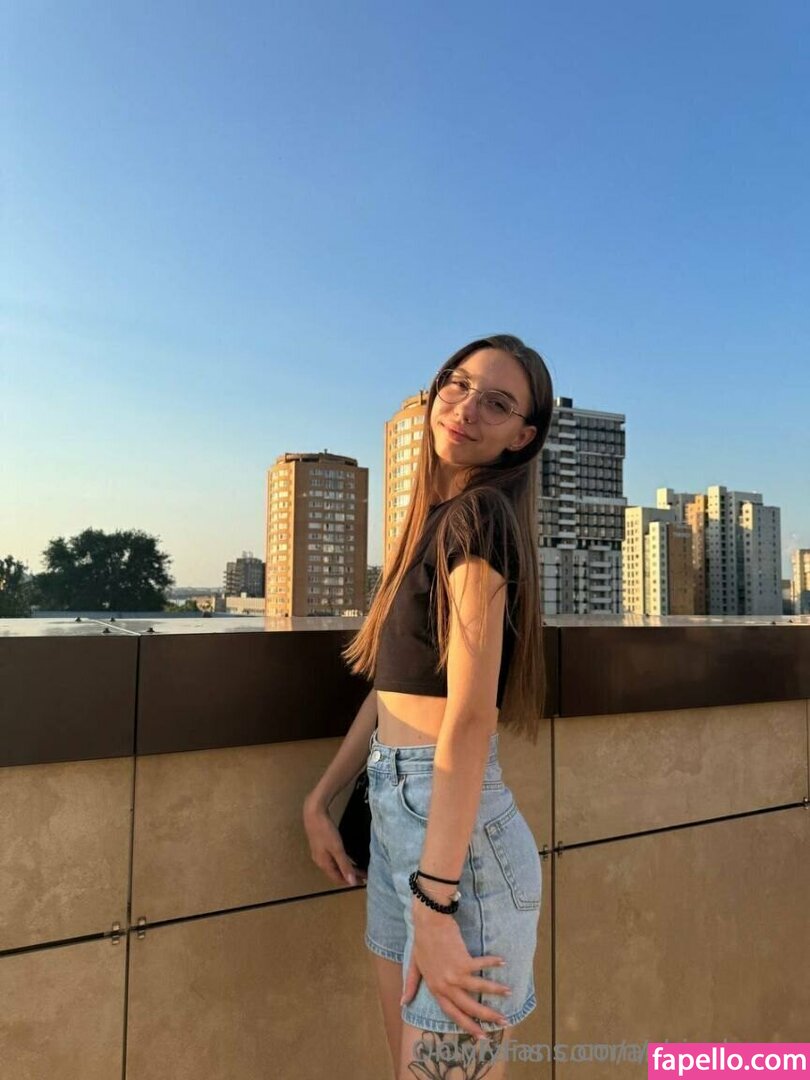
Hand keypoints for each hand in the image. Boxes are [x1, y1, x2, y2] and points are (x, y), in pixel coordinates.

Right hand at [302, 794, 367, 888]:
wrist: (313, 813)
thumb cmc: (325, 830)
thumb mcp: (337, 848)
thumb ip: (344, 865)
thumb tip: (352, 883)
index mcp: (323, 864)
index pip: (338, 879)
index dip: (350, 882)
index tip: (363, 882)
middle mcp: (320, 861)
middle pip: (336, 873)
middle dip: (350, 876)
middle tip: (364, 876)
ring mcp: (320, 853)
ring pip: (335, 866)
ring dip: (346, 868)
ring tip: (359, 869)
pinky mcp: (321, 846)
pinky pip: (333, 858)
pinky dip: (342, 861)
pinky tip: (348, 858)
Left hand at [401, 900, 510, 1039]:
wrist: (429, 922)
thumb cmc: (421, 941)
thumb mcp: (414, 966)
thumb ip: (410, 985)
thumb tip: (403, 1002)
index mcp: (435, 989)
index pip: (452, 1013)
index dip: (467, 1026)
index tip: (481, 1035)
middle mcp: (446, 986)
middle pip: (469, 1007)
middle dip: (487, 1016)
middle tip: (503, 1022)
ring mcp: (455, 975)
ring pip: (479, 989)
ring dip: (496, 990)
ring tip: (509, 992)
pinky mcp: (463, 961)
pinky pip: (481, 966)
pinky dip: (493, 963)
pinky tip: (503, 962)